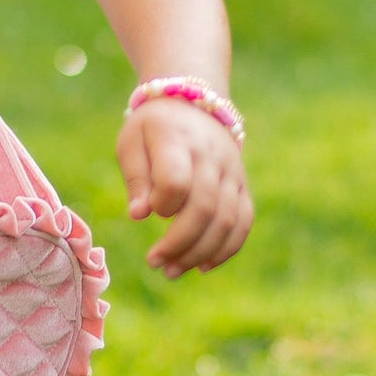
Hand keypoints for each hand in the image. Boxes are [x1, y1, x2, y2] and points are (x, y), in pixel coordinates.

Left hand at [116, 100, 252, 278]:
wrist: (193, 104)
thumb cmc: (153, 129)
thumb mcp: (132, 142)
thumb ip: (135, 177)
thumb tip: (138, 215)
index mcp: (177, 139)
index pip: (176, 179)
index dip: (162, 204)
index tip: (148, 210)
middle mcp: (211, 156)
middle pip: (204, 207)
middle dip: (178, 243)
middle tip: (155, 262)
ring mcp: (232, 171)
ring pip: (226, 220)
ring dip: (200, 252)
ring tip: (172, 271)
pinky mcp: (242, 185)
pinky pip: (243, 221)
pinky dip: (226, 249)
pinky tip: (203, 266)